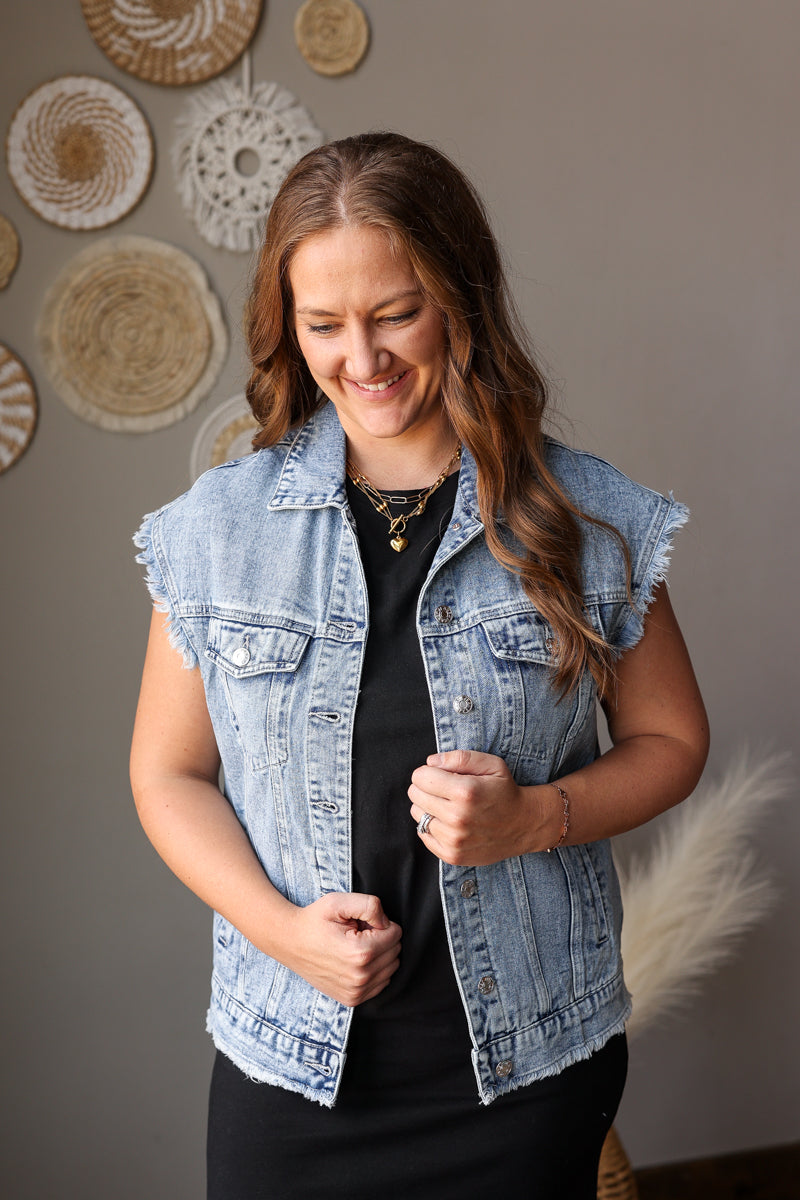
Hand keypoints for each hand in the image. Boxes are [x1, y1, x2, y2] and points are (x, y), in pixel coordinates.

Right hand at [283, 893, 401, 1006]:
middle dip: (380, 938)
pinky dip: (374, 970)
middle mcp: (360, 977)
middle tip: (356, 933)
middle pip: (395, 951)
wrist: (289, 942)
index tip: (360, 922)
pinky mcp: (352, 999)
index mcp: (360, 953)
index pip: (396, 933)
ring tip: (354, 946)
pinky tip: (355, 961)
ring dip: (378, 955)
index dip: (379, 922)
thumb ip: (370, 905)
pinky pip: (382, 983)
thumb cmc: (314, 920)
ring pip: (391, 968)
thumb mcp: (339, 902)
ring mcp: (356, 992)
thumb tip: (387, 923)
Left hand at [408, 749, 538, 864]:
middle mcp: (457, 817)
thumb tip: (430, 762)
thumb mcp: (491, 764)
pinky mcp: (452, 855)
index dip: (429, 772)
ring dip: (428, 807)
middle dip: (427, 787)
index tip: (442, 775)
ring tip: (449, 806)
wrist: (523, 825)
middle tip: (445, 790)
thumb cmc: (505, 791)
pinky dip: (432, 826)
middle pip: (415, 795)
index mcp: (465, 791)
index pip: (420, 777)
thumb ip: (459, 758)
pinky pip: (423, 834)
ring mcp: (454, 840)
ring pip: (417, 814)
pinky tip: (449, 822)